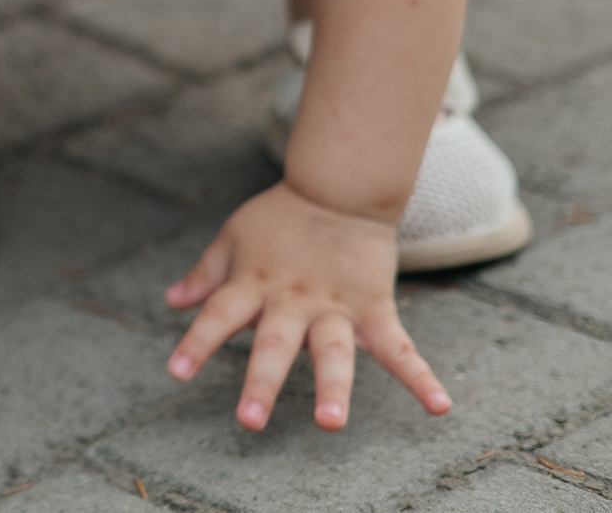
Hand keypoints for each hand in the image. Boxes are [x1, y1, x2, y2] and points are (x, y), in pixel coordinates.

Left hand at [166, 180, 450, 430]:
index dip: (197, 342)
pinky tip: (439, 407)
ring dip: (332, 388)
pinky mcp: (375, 309)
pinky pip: (400, 348)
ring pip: (333, 352)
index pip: (219, 315)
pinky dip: (421, 378)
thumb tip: (172, 302)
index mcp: (254, 282)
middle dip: (262, 383)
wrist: (341, 187)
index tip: (176, 373)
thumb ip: (206, 273)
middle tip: (249, 421)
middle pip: (275, 343)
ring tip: (330, 423)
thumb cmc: (282, 216)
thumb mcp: (234, 237)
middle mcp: (293, 300)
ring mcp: (336, 307)